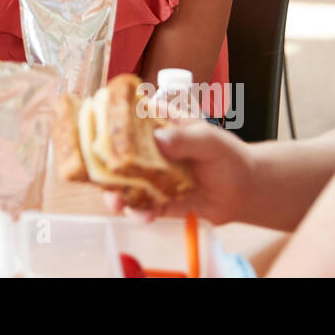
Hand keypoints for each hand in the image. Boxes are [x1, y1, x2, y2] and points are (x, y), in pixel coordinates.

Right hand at [102, 119, 254, 224]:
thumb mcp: (210, 140)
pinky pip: (139, 207)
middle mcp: (146, 149)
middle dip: (101, 166)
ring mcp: (148, 176)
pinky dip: (137, 212)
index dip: (102, 124)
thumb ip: (185, 138)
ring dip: (113, 193)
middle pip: (113, 154)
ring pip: (121, 183)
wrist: (244, 191)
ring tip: (117, 203)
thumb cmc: (228, 156)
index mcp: (156, 124)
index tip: (90, 134)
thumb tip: (159, 138)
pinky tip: (143, 216)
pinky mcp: (155, 201)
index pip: (123, 118)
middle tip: (99, 177)